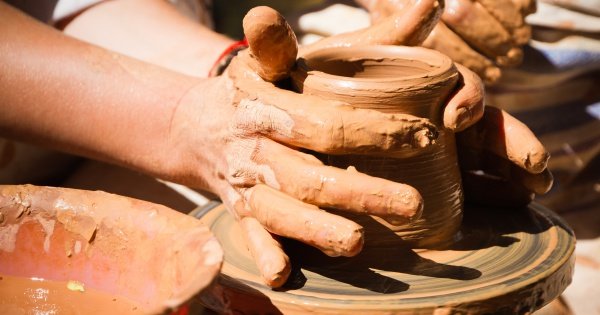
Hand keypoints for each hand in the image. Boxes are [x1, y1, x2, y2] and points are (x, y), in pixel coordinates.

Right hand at [171, 7, 438, 287]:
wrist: (197, 125)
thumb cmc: (263, 89)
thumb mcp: (301, 59)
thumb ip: (365, 39)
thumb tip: (432, 3)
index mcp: (271, 104)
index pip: (325, 121)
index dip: (372, 131)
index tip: (423, 137)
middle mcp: (256, 147)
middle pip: (307, 174)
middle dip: (358, 191)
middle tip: (411, 204)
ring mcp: (245, 185)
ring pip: (280, 212)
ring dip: (316, 230)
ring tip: (357, 243)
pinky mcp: (238, 213)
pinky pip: (247, 237)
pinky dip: (262, 255)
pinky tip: (283, 275)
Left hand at [302, 1, 551, 204]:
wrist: (281, 125)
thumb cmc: (307, 87)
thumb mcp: (332, 61)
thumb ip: (379, 35)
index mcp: (419, 86)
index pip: (459, 86)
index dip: (468, 97)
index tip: (455, 117)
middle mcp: (431, 116)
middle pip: (482, 128)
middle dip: (512, 145)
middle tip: (536, 170)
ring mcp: (430, 151)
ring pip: (479, 162)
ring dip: (511, 175)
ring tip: (532, 193)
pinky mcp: (423, 182)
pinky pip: (461, 192)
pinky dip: (488, 198)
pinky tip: (511, 208)